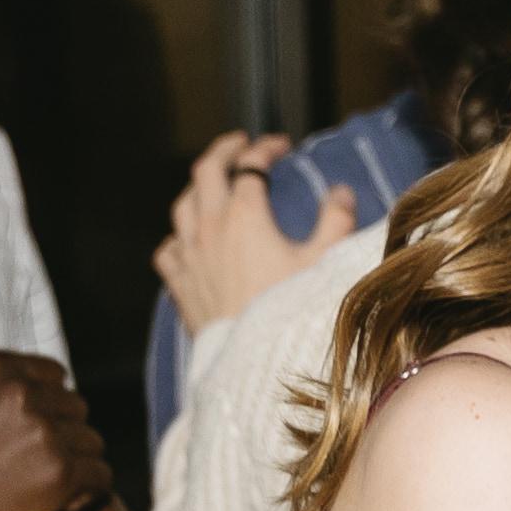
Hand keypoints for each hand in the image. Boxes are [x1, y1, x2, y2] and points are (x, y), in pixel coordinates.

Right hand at [0, 350, 114, 510]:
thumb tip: (28, 386)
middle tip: (43, 464)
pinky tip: (65, 503)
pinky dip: (88, 491)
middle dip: (65, 433)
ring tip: (50, 486)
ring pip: (91, 441)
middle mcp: (21, 391)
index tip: (40, 430)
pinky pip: (100, 474)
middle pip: (76, 407)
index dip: (51, 404)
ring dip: (78, 463)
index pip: (54, 375)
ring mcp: (44, 431)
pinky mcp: (61, 473)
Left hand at [157, 131, 370, 334]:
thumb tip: (342, 193)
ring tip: (213, 186)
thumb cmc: (292, 313)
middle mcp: (209, 228)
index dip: (266, 149)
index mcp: (245, 215)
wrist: (257, 365)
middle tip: (241, 145)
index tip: (281, 145)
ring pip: (182, 205)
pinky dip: (178, 237)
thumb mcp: (324, 264)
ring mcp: (189, 256)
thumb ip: (336, 222)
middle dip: (224, 151)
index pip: (251, 165)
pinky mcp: (180, 286)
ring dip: (198, 189)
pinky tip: (188, 241)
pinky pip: (168, 249)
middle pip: (206, 171)